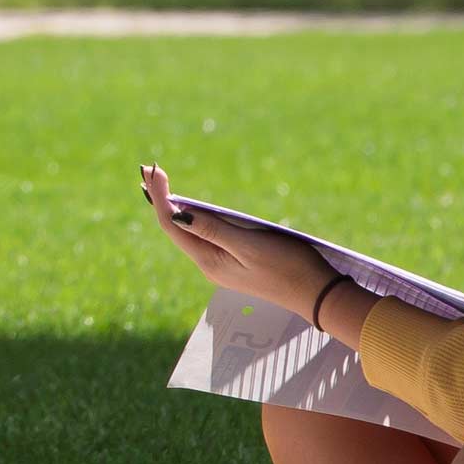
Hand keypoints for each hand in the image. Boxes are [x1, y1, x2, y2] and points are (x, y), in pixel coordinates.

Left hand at [140, 163, 344, 318]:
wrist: (316, 294)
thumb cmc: (287, 267)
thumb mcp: (249, 245)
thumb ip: (213, 229)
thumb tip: (176, 214)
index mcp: (208, 260)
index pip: (171, 224)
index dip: (161, 196)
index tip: (154, 170)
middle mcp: (208, 264)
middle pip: (174, 227)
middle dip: (160, 198)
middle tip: (147, 170)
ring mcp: (220, 264)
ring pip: (187, 232)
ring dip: (173, 207)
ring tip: (159, 184)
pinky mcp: (233, 262)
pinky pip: (202, 236)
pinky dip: (191, 217)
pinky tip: (189, 209)